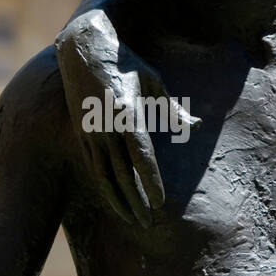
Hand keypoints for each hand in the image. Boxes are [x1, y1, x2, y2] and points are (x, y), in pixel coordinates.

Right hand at [55, 10, 198, 225]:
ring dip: (119, 200)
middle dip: (136, 200)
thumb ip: (172, 109)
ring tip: (132, 219)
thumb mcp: (153, 81)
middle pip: (122, 173)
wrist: (83, 51)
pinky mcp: (82, 134)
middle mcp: (106, 127)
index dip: (151, 181)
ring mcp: (91, 132)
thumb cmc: (125, 65)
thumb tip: (193, 127)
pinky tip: (115, 199)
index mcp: (127, 114)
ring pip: (104, 175)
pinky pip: (95, 166)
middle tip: (149, 223)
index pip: (141, 156)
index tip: (160, 203)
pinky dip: (105, 186)